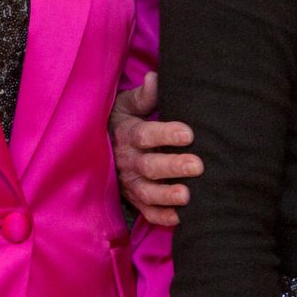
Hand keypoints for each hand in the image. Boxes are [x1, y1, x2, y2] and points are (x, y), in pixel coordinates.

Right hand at [112, 75, 201, 227]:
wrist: (99, 149)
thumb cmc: (121, 122)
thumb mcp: (125, 106)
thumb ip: (144, 96)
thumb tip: (156, 78)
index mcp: (127, 134)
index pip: (145, 134)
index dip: (165, 134)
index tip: (188, 134)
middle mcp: (127, 161)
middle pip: (149, 166)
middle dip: (173, 167)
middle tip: (197, 165)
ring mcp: (130, 183)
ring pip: (147, 192)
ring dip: (167, 195)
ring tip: (188, 195)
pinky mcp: (135, 200)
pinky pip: (147, 212)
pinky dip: (162, 217)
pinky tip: (180, 218)